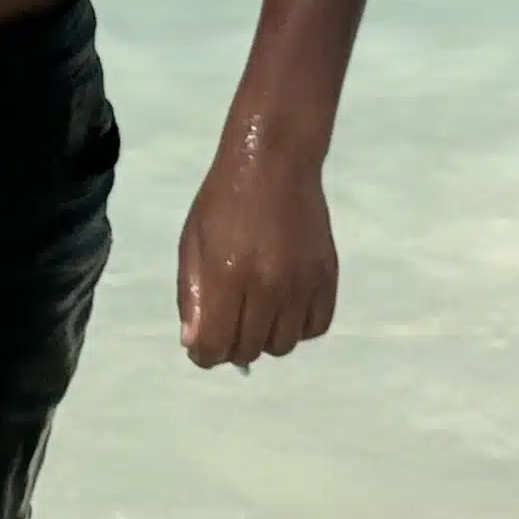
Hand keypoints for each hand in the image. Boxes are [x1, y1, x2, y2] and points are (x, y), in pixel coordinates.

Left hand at [177, 144, 336, 369]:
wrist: (274, 163)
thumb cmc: (222, 201)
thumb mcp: (192, 243)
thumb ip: (191, 296)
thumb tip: (194, 345)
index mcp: (227, 275)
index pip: (216, 346)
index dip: (204, 354)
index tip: (202, 343)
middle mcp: (268, 286)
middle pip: (249, 350)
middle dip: (231, 346)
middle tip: (227, 322)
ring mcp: (302, 283)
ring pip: (283, 345)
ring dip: (264, 338)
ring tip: (255, 311)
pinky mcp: (327, 277)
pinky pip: (315, 327)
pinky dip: (297, 327)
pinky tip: (284, 307)